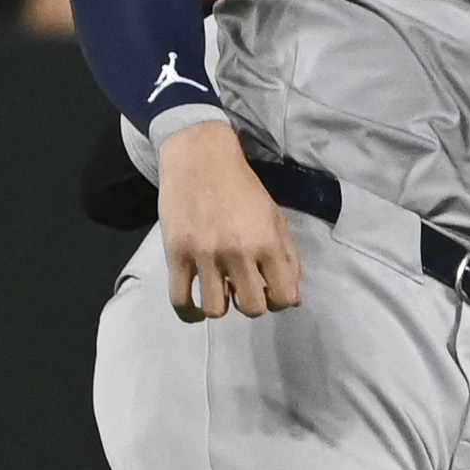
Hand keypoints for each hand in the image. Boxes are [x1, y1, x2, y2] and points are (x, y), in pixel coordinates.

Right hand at [153, 119, 301, 319]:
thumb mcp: (274, 217)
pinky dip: (189, 313)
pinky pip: (181, 300)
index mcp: (267, 241)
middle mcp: (237, 251)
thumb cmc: (241, 188)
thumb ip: (288, 258)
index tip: (270, 292)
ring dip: (222, 306)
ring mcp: (204, 254)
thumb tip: (293, 299)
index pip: (284, 297)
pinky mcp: (176, 254)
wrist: (200, 157)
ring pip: (216, 309)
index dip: (280, 301)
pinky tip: (195, 307)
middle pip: (252, 308)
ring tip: (220, 290)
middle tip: (243, 288)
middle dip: (251, 304)